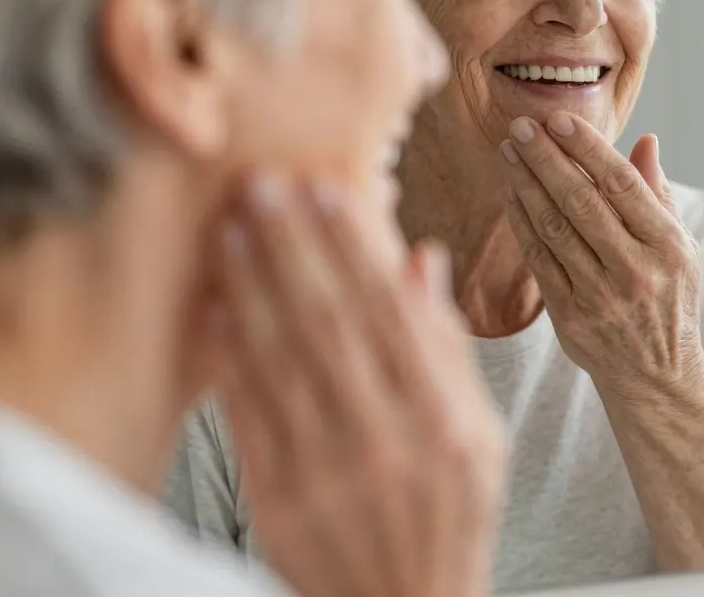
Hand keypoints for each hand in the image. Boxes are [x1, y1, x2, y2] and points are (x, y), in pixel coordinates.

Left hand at [211, 172, 505, 596]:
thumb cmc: (453, 518)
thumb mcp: (481, 438)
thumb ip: (447, 350)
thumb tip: (421, 262)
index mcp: (446, 424)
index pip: (390, 314)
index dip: (356, 248)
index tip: (328, 192)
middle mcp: (388, 444)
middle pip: (331, 324)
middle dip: (295, 247)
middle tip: (266, 185)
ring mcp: (329, 476)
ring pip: (283, 359)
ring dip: (255, 287)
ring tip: (236, 229)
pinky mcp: (278, 503)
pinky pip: (249, 415)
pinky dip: (233, 357)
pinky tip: (221, 307)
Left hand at [498, 113, 703, 397]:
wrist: (657, 375)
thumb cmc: (669, 299)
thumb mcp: (681, 248)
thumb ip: (658, 194)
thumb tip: (645, 141)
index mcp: (668, 246)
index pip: (624, 186)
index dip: (589, 149)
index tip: (560, 119)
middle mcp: (637, 270)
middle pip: (582, 202)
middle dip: (547, 158)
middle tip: (521, 125)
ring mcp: (602, 296)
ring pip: (555, 228)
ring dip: (527, 184)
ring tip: (509, 151)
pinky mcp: (571, 317)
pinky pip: (540, 260)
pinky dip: (523, 223)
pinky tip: (511, 194)